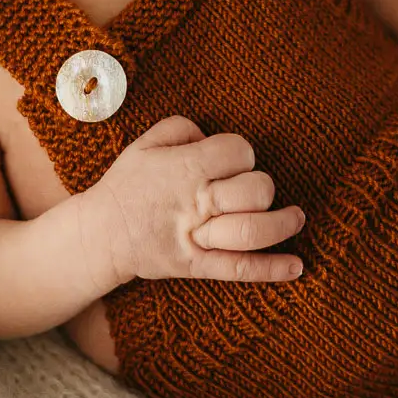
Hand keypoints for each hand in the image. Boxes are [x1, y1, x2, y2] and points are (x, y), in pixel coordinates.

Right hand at [87, 116, 304, 284]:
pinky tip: (297, 266)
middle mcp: (196, 202)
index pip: (238, 151)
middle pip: (254, 189)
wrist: (100, 234)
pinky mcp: (197, 266)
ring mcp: (198, 237)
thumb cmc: (128, 185)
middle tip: (252, 190)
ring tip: (296, 218)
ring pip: (252, 230)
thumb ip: (181, 128)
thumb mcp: (145, 143)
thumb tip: (210, 136)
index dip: (241, 153)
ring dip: (282, 224)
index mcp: (185, 168)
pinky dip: (271, 269)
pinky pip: (240, 269)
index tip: (233, 161)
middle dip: (262, 186)